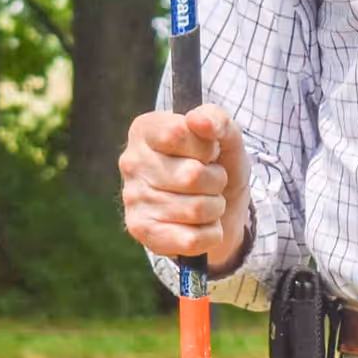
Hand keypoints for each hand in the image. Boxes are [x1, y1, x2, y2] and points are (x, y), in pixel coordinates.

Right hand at [119, 105, 250, 272]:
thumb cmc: (217, 165)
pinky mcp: (141, 231)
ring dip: (215, 208)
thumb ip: (216, 119)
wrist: (221, 208)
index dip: (206, 146)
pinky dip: (210, 234)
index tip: (208, 151)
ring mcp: (132, 198)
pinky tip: (203, 226)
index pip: (179, 133)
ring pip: (195, 209)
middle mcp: (131, 162)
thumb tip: (198, 120)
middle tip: (212, 180)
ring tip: (207, 201)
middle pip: (192, 175)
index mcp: (145, 129)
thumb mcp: (226, 137)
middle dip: (216, 180)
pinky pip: (190, 239)